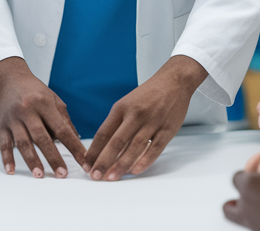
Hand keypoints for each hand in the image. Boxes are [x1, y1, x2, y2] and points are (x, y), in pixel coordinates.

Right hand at [0, 57, 86, 177]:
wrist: (10, 78)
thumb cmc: (35, 90)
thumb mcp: (53, 99)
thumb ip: (65, 120)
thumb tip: (77, 142)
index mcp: (44, 103)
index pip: (62, 129)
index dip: (74, 147)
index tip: (83, 162)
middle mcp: (28, 110)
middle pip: (41, 137)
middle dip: (53, 157)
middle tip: (62, 174)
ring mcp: (13, 119)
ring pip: (22, 143)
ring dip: (31, 160)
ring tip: (40, 175)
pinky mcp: (1, 125)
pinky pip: (4, 144)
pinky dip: (7, 158)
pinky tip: (11, 171)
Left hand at [85, 55, 205, 180]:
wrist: (174, 81)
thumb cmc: (147, 95)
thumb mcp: (127, 103)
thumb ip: (116, 123)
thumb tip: (103, 148)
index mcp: (121, 107)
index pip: (103, 133)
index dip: (94, 151)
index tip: (86, 164)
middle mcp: (135, 114)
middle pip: (116, 142)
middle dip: (104, 161)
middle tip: (95, 176)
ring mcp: (152, 122)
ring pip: (134, 148)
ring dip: (122, 165)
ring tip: (112, 178)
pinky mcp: (167, 129)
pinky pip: (155, 149)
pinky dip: (144, 161)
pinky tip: (135, 171)